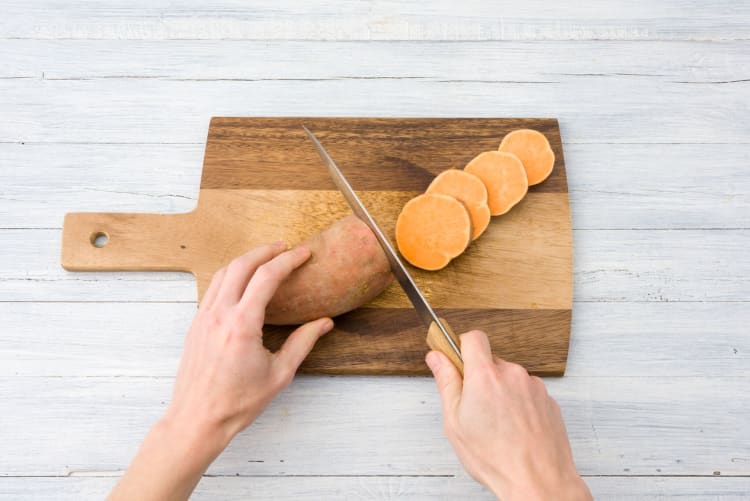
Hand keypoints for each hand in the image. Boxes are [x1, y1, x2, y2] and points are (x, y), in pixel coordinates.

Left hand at [166, 241, 332, 448]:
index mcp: (242, 325)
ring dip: (245, 260)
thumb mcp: (280, 374)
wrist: (197, 420)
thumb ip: (303, 343)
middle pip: (241, 265)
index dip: (288, 260)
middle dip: (265, 251)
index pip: (267, 277)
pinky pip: (213, 289)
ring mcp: (203, 318)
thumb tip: (324, 323)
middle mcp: (219, 315)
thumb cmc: (238, 403)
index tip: (303, 253)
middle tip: (285, 248)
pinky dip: (230, 276)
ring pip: (223, 273)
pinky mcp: (195, 325)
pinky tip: (242, 282)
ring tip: (265, 259)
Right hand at [425, 331, 590, 500]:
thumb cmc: (496, 458)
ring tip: (498, 426)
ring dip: (502, 393)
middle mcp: (512, 374)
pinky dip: (519, 405)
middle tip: (475, 409)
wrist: (538, 482)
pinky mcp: (549, 400)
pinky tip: (515, 429)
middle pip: (491, 362)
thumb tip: (437, 358)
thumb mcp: (455, 421)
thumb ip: (446, 382)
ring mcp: (534, 386)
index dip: (462, 347)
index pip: (473, 338)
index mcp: (485, 375)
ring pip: (510, 379)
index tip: (457, 361)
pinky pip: (527, 393)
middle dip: (481, 378)